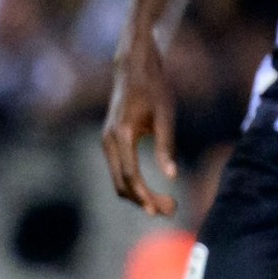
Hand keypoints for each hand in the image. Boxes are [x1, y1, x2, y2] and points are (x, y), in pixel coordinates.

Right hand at [101, 35, 179, 216]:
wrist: (132, 69)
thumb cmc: (154, 89)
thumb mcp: (166, 115)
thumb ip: (166, 146)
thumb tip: (171, 176)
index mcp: (122, 133)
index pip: (130, 174)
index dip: (143, 194)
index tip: (158, 210)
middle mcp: (109, 140)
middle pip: (121, 183)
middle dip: (144, 200)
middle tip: (171, 209)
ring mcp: (106, 141)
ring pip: (118, 179)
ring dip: (138, 195)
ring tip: (166, 203)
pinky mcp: (110, 141)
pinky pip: (118, 170)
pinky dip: (133, 184)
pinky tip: (152, 191)